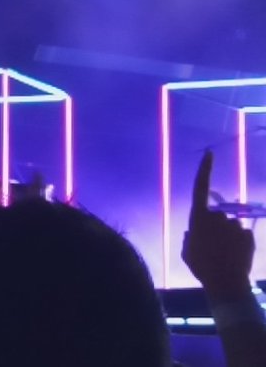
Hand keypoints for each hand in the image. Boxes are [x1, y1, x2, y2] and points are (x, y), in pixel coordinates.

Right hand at [182, 150, 254, 294]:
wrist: (226, 283)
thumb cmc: (201, 266)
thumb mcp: (186, 250)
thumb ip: (190, 237)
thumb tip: (195, 232)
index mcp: (198, 218)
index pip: (201, 186)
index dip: (205, 169)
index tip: (210, 153)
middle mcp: (217, 216)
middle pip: (217, 214)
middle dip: (216, 226)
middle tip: (213, 246)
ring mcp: (235, 224)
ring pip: (231, 225)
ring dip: (228, 236)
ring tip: (225, 255)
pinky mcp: (248, 234)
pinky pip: (242, 235)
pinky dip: (239, 243)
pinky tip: (235, 256)